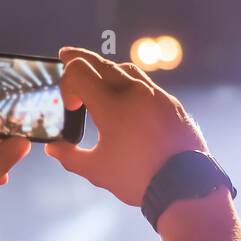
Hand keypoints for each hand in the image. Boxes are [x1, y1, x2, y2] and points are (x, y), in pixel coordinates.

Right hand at [44, 48, 206, 205]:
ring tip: (97, 74)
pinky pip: (147, 84)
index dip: (66, 84)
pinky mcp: (173, 104)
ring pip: (128, 69)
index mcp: (112, 104)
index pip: (79, 71)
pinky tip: (127, 94)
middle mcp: (135, 92)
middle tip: (66, 54)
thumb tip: (54, 147)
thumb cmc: (139, 178)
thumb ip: (70, 156)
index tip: (71, 107)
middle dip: (80, 59)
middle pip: (102, 63)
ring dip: (108, 68)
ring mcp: (158, 95)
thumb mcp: (97, 171)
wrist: (186, 185)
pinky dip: (130, 81)